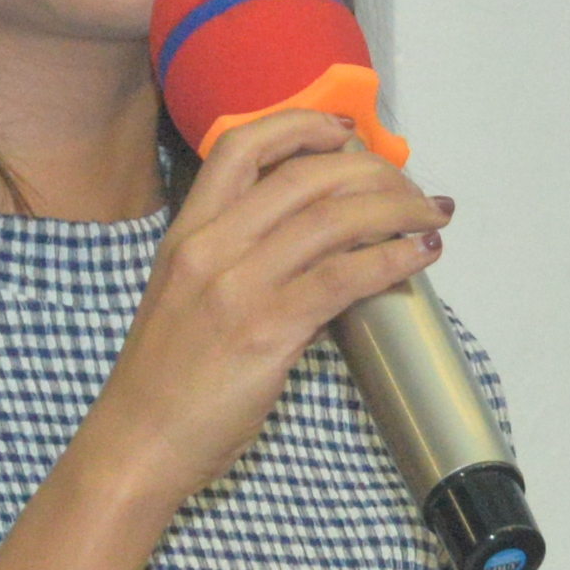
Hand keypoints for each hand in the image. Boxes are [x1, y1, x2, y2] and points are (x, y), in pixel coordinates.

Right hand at [76, 108, 444, 515]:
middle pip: (306, 176)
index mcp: (187, 232)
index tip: (348, 131)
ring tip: (432, 217)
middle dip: (374, 172)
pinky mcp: (267, 330)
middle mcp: (211, 247)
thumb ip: (242, 263)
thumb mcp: (189, 298)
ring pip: (335, 218)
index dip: (302, 126)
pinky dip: (393, 259)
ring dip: (398, 210)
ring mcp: (237, 286)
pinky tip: (419, 257)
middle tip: (411, 190)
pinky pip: (345, 276)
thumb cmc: (166, 379)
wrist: (137, 443)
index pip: (242, 147)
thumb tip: (321, 251)